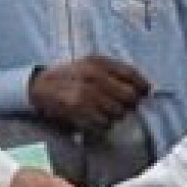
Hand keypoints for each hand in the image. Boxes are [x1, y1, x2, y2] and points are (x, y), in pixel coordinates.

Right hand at [28, 56, 150, 132]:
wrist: (40, 87)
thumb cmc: (71, 76)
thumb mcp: (91, 64)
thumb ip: (116, 71)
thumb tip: (145, 88)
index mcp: (99, 62)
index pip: (132, 74)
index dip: (142, 86)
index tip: (144, 93)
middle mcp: (93, 75)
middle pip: (128, 97)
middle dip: (129, 104)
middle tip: (123, 106)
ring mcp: (85, 93)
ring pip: (117, 113)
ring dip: (114, 116)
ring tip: (104, 111)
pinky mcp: (77, 110)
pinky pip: (103, 123)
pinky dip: (102, 124)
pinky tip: (94, 118)